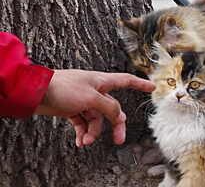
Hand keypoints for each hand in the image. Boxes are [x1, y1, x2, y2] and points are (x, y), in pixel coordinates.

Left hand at [34, 69, 154, 146]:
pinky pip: (83, 123)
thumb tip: (118, 116)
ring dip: (93, 132)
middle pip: (112, 109)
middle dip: (115, 125)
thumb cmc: (64, 88)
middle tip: (118, 140)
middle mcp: (95, 90)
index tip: (152, 87)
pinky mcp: (72, 109)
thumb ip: (108, 107)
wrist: (36, 92)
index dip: (140, 84)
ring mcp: (84, 100)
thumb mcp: (91, 98)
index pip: (126, 80)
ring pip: (96, 119)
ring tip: (85, 141)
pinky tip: (80, 141)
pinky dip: (83, 132)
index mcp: (102, 81)